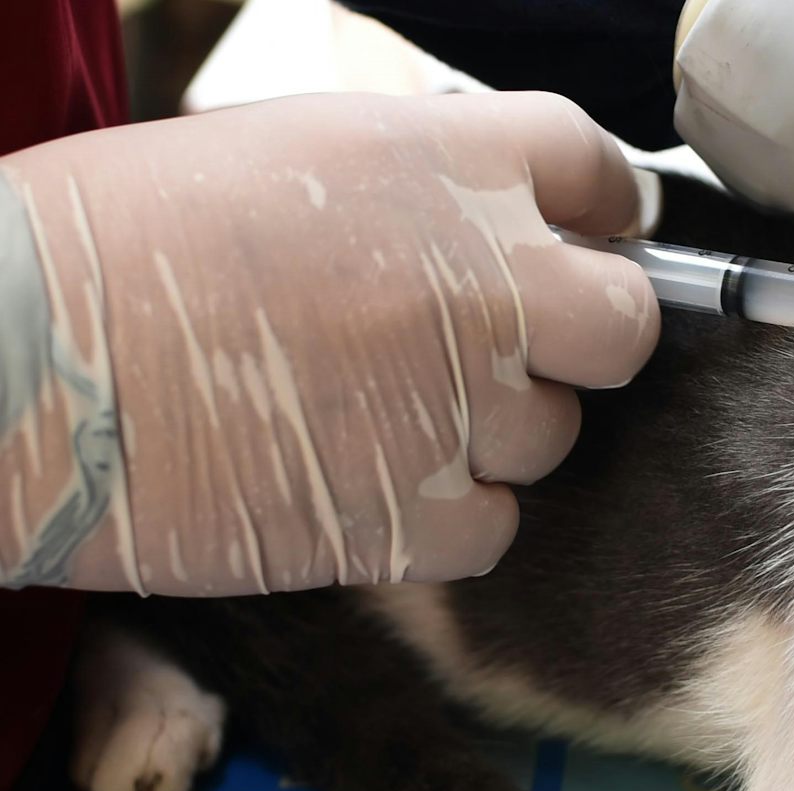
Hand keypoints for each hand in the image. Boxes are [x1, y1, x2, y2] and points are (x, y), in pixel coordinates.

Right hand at [0, 92, 658, 594]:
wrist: (15, 356)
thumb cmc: (120, 240)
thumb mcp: (287, 151)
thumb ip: (421, 186)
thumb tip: (507, 226)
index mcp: (446, 161)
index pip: (594, 172)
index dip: (593, 214)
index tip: (582, 240)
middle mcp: (483, 279)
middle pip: (620, 323)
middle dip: (580, 338)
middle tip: (498, 349)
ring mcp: (463, 405)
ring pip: (549, 435)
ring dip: (488, 432)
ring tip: (364, 411)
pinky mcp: (421, 517)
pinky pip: (493, 525)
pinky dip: (444, 517)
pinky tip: (355, 480)